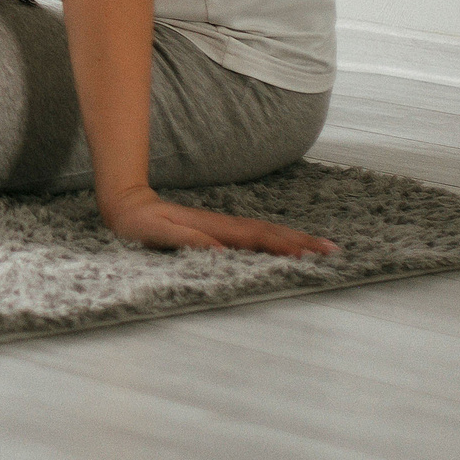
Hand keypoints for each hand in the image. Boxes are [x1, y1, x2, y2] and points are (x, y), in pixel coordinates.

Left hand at [100, 186, 335, 256]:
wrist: (127, 205)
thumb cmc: (139, 225)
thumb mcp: (157, 233)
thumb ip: (186, 240)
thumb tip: (219, 251)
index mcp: (215, 229)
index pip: (257, 237)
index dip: (283, 245)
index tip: (309, 253)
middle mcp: (223, 227)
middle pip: (269, 232)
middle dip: (301, 241)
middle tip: (332, 251)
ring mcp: (223, 228)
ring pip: (265, 232)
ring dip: (294, 239)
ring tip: (322, 247)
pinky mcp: (219, 232)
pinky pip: (255, 236)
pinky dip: (276, 240)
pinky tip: (288, 246)